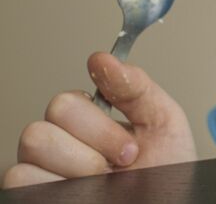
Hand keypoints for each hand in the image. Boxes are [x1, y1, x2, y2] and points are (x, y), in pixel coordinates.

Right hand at [2, 52, 196, 188]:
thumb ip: (136, 88)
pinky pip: (19, 178)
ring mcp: (45, 171)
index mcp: (91, 124)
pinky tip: (84, 196)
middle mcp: (64, 144)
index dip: (101, 120)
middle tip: (123, 164)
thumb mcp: (163, 125)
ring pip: (34, 142)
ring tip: (105, 183)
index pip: (69, 98)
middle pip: (51, 115)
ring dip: (80, 166)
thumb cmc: (164, 178)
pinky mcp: (31, 195)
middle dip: (96, 140)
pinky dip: (58, 187)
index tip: (133, 146)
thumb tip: (102, 58)